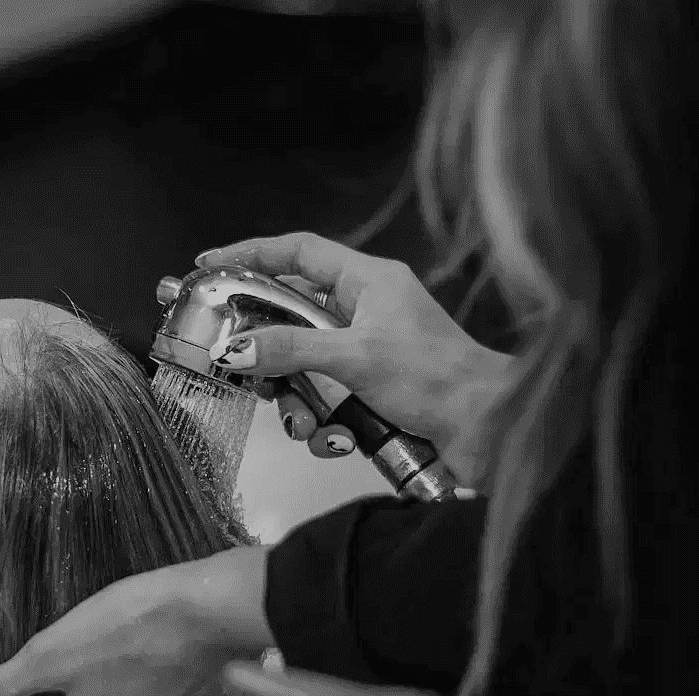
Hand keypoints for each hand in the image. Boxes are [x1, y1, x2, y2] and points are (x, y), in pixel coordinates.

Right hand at [196, 232, 515, 489]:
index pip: (299, 252)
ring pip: (305, 368)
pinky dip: (325, 426)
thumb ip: (292, 350)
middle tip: (246, 371)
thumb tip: (237, 349)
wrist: (488, 430)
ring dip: (299, 403)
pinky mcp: (373, 392)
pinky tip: (340, 441)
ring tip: (307, 425)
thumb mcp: (356, 358)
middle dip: (270, 353)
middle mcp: (368, 311)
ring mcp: (370, 353)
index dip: (252, 254)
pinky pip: (327, 402)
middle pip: (293, 317)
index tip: (210, 266)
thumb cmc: (439, 379)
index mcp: (370, 281)